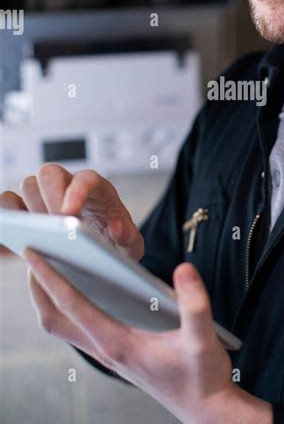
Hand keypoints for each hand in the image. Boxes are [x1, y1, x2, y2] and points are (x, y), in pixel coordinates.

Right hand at [0, 163, 143, 260]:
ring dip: (29, 209)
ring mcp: (46, 195)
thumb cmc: (115, 242)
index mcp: (97, 189)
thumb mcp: (131, 246)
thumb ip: (129, 238)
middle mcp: (69, 185)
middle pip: (49, 173)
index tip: (69, 215)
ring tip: (37, 236)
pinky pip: (8, 204)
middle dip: (48, 197)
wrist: (101, 250)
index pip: (85, 179)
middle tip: (52, 226)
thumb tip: (116, 229)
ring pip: (28, 185)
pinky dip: (8, 221)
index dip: (76, 192)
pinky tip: (12, 245)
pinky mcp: (28, 209)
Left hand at [22, 251, 271, 423]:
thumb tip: (184, 268)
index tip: (35, 254)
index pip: (73, 305)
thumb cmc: (202, 377)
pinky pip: (80, 330)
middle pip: (55, 320)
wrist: (206, 408)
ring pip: (65, 327)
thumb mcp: (203, 337)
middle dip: (38, 288)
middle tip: (32, 255)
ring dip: (50, 299)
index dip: (50, 278)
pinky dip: (69, 308)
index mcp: (118, 344)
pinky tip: (82, 289)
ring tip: (49, 268)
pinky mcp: (116, 355)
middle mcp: (106, 350)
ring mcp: (108, 355)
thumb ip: (195, 303)